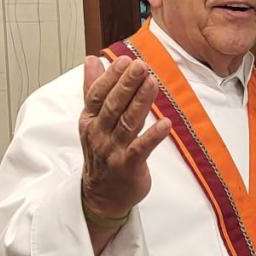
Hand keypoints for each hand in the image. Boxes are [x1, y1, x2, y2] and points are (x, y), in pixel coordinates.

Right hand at [78, 56, 171, 219]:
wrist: (102, 195)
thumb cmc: (101, 153)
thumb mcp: (93, 120)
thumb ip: (93, 89)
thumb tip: (91, 60)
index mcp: (90, 120)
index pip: (98, 94)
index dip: (111, 76)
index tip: (125, 60)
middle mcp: (99, 134)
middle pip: (113, 105)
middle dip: (127, 84)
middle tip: (141, 65)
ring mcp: (113, 151)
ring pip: (127, 122)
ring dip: (140, 102)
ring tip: (153, 83)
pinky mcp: (129, 166)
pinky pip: (141, 149)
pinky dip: (153, 136)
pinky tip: (165, 123)